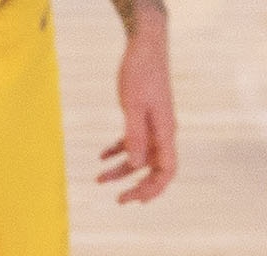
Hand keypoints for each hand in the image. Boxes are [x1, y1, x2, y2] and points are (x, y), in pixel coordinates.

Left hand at [98, 18, 177, 204]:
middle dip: (137, 186)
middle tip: (118, 200)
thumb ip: (134, 136)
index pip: (167, 171)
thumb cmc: (141, 72)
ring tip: (99, 179)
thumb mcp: (133, 106)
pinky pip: (134, 141)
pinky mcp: (145, 116)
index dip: (153, 190)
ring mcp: (155, 125)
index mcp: (165, 132)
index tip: (134, 200)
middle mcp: (163, 132)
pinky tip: (102, 156)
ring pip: (140, 157)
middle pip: (154, 170)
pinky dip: (118, 150)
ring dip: (121, 170)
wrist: (145, 45)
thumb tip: (135, 165)